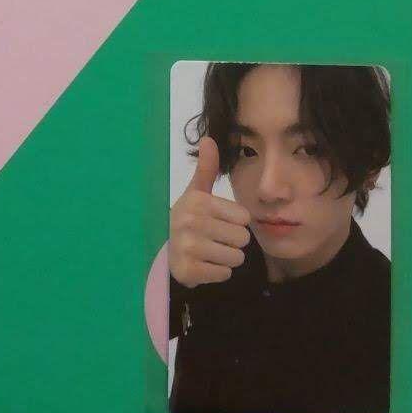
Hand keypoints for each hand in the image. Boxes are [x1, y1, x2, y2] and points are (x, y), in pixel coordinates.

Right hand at [169, 136, 251, 286]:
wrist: (168, 250)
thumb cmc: (190, 218)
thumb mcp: (197, 192)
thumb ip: (207, 168)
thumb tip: (208, 138)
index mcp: (197, 201)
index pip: (244, 218)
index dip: (235, 222)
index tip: (218, 221)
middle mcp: (190, 222)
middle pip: (242, 238)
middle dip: (233, 241)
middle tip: (215, 238)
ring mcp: (188, 247)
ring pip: (235, 257)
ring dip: (227, 257)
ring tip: (211, 251)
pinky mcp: (188, 270)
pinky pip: (224, 273)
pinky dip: (218, 272)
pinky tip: (204, 264)